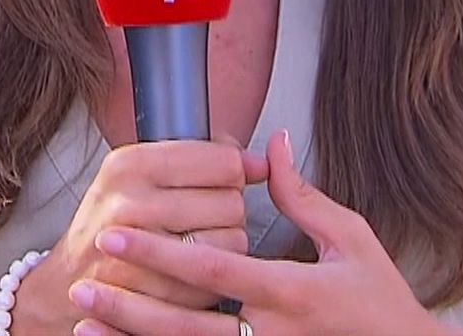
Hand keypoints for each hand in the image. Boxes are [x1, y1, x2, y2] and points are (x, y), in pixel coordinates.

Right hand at [12, 139, 269, 331]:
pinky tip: (188, 272)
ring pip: (231, 241)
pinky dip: (210, 281)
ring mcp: (136, 252)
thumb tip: (264, 163)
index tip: (215, 183)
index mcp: (130, 164)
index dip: (231, 174)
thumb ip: (203, 161)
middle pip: (232, 202)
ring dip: (225, 247)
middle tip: (200, 219)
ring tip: (195, 243)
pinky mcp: (148, 294)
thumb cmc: (112, 223)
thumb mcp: (142, 175)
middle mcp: (129, 202)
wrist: (66, 282)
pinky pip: (215, 282)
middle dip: (229, 212)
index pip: (222, 160)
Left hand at [70, 130, 454, 335]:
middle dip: (127, 305)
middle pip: (185, 323)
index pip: (211, 268)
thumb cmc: (381, 301)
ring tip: (86, 325)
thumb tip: (272, 146)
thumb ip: (303, 197)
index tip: (115, 231)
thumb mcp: (352, 240)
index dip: (158, 250)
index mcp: (292, 292)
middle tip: (81, 285)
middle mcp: (273, 335)